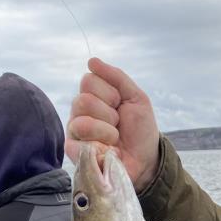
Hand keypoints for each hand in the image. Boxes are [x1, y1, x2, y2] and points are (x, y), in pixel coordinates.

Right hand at [66, 58, 160, 190]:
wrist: (146, 159)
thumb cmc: (140, 129)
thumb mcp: (136, 98)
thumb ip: (117, 77)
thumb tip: (92, 61)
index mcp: (92, 95)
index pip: (89, 80)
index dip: (111, 94)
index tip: (120, 105)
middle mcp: (79, 111)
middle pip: (84, 100)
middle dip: (109, 114)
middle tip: (118, 124)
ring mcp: (74, 131)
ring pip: (82, 122)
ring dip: (106, 132)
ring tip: (114, 139)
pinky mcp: (73, 151)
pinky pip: (80, 144)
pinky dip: (102, 147)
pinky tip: (109, 151)